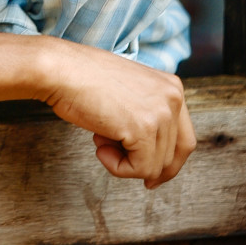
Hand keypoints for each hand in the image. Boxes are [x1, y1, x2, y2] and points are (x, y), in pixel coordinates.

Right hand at [40, 38, 195, 187]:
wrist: (61, 69)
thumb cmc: (83, 79)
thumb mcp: (128, 92)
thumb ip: (146, 114)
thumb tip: (152, 155)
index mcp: (172, 87)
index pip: (184, 138)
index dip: (168, 162)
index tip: (150, 175)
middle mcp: (173, 98)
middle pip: (175, 155)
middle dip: (148, 167)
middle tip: (121, 165)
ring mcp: (161, 113)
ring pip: (155, 166)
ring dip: (124, 162)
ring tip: (100, 139)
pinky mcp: (144, 129)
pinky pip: (140, 169)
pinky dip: (116, 167)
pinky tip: (99, 147)